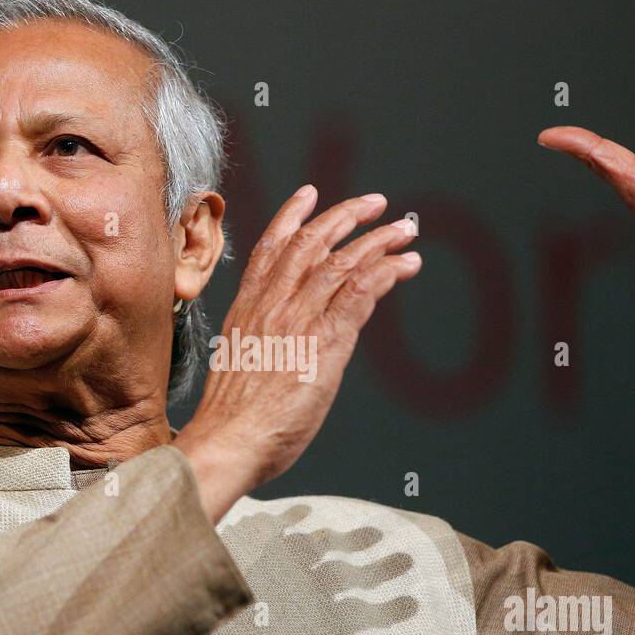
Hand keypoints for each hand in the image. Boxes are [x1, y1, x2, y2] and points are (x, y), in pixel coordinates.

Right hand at [174, 187, 420, 522]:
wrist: (231, 439)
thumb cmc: (233, 418)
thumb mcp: (240, 364)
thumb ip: (263, 342)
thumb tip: (281, 341)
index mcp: (248, 308)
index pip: (271, 247)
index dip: (293, 215)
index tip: (310, 195)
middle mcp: (273, 304)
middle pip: (311, 242)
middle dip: (346, 217)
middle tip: (375, 204)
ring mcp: (299, 318)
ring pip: (342, 261)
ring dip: (378, 241)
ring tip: (404, 232)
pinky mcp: (325, 339)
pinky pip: (359, 292)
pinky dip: (384, 273)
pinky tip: (403, 266)